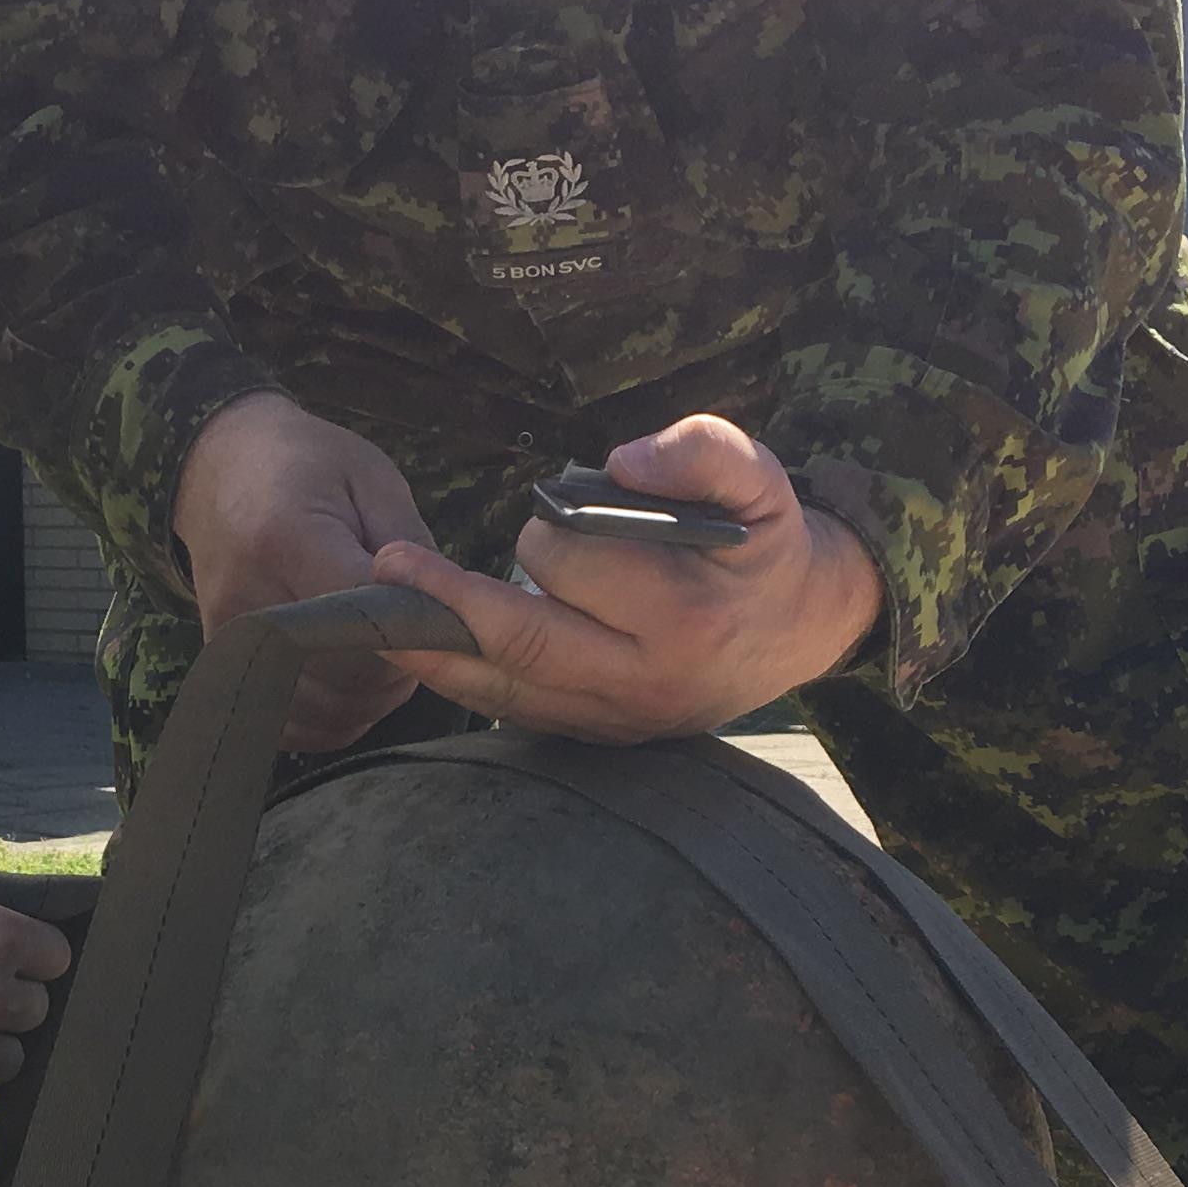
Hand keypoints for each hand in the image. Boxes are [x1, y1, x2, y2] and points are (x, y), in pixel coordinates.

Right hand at [173, 393, 438, 751]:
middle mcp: (250, 600)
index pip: (367, 616)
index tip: (439, 612)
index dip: (416, 624)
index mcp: (286, 539)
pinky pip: (293, 725)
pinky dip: (335, 717)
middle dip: (402, 666)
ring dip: (374, 697)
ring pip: (327, 710)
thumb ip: (412, 548)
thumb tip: (444, 612)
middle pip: (349, 674)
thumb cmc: (306, 466)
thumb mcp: (373, 479)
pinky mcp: (225, 666)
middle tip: (417, 632)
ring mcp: (230, 641)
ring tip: (385, 652)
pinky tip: (352, 681)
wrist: (220, 471)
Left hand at [371, 417, 883, 744]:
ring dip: (439, 651)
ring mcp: (620, 719)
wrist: (802, 626)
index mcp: (684, 615)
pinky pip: (515, 711)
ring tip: (385, 612)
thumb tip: (620, 463)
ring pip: (503, 690)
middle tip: (386, 565)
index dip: (546, 530)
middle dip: (446, 602)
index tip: (545, 508)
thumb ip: (699, 451)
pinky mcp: (600, 736)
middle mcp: (646, 680)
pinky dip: (468, 679)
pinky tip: (430, 646)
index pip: (576, 567)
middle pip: (520, 644)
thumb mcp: (759, 477)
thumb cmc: (765, 541)